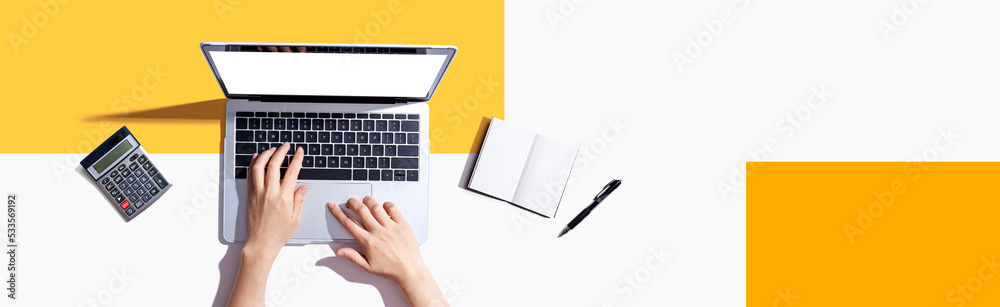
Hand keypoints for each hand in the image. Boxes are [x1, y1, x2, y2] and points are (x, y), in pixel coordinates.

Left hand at [244, 143, 306, 258]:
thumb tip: (302, 187)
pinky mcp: (250, 196)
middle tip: (286, 146)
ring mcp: (258, 193)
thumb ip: (299, 200)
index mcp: (284, 198)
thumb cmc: (278, 234)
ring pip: (259, 167)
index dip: (296, 159)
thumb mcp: (295, 218)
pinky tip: (257, 158)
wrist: (261, 244)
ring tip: (272, 149)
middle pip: (274, 165)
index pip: (292, 172)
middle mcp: (270, 193)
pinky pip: (250, 176)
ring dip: (266, 155)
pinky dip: (253, 165)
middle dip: (281, 151)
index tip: (299, 152)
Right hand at [329, 197, 447, 306]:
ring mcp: (391, 227)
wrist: (409, 270)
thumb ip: (352, 256)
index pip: (349, 223)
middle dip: (352, 203)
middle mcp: (379, 232)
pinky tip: (383, 207)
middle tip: (349, 202)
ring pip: (375, 207)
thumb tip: (339, 251)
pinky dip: (386, 204)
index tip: (333, 206)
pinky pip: (393, 208)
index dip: (338, 213)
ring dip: (367, 201)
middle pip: (361, 210)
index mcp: (368, 242)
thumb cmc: (390, 269)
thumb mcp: (367, 266)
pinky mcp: (402, 224)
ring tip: (365, 201)